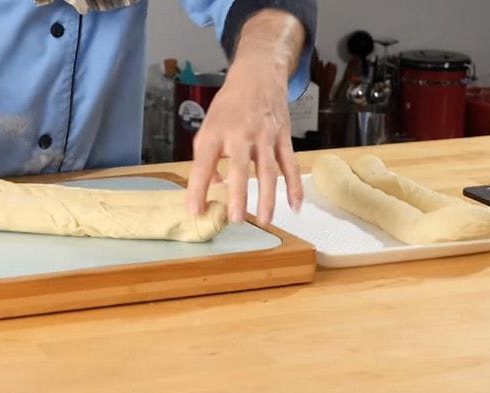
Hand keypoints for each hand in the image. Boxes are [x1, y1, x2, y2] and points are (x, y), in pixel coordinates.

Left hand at [186, 10, 304, 224]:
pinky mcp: (283, 137)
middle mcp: (240, 134)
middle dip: (238, 194)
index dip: (197, 189)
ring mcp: (265, 136)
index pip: (203, 164)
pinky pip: (290, 165)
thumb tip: (213, 185)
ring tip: (264, 221)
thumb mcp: (209, 126)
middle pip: (240, 168)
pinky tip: (294, 206)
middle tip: (235, 219)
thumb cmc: (229, 105)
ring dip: (267, 197)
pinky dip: (294, 186)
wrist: (258, 75)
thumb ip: (207, 157)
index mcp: (216, 132)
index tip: (195, 211)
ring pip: (268, 170)